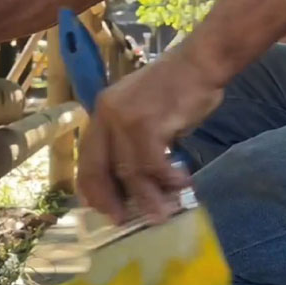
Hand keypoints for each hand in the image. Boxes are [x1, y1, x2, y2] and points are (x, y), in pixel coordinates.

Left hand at [76, 49, 222, 224]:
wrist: (199, 63)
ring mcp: (125, 119)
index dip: (92, 189)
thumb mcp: (144, 113)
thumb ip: (133, 142)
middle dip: (110, 200)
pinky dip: (167, 180)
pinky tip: (182, 183)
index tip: (103, 210)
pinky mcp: (146, 124)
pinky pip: (153, 165)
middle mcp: (106, 114)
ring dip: (148, 198)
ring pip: (129, 172)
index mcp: (102, 112)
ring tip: (162, 213)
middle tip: (124, 221)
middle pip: (98, 169)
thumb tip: (135, 184)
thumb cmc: (177, 89)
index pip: (86, 158)